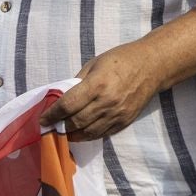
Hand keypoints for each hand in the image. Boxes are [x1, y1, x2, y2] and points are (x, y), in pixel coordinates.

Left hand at [40, 41, 160, 140]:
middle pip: (75, 122)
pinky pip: (102, 134)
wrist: (153, 66)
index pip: (68, 105)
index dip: (52, 115)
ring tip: (61, 133)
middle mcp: (107, 102)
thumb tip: (63, 98)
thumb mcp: (95, 63)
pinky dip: (87, 136)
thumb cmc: (122, 59)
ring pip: (88, 132)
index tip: (42, 119)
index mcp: (97, 84)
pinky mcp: (125, 121)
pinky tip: (79, 134)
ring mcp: (117, 114)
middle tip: (49, 128)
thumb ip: (78, 82)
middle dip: (59, 127)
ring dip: (71, 135)